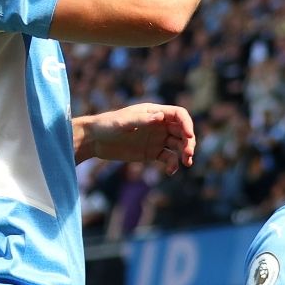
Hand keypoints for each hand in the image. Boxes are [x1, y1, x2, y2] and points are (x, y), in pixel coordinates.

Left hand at [79, 104, 195, 172]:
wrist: (95, 140)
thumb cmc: (107, 125)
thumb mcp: (123, 122)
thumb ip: (142, 120)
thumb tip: (160, 117)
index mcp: (154, 112)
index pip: (179, 115)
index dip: (187, 124)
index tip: (189, 136)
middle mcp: (159, 125)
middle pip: (183, 131)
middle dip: (189, 142)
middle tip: (188, 155)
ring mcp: (157, 139)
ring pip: (178, 145)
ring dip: (185, 153)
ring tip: (186, 163)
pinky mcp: (152, 153)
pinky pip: (168, 158)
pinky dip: (173, 164)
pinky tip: (170, 171)